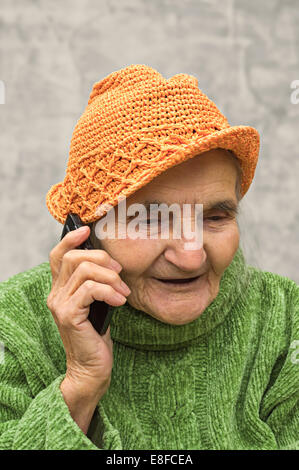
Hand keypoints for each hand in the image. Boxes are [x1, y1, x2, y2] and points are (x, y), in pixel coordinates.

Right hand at [47, 225, 130, 399]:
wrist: (91, 368)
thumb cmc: (96, 335)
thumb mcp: (96, 304)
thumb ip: (95, 283)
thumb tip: (110, 262)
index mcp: (61, 289)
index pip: (58, 255)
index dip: (71, 239)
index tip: (87, 230)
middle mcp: (55, 294)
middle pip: (75, 258)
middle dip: (102, 259)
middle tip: (120, 273)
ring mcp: (60, 304)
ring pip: (85, 271)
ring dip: (111, 278)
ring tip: (123, 292)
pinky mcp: (69, 315)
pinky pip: (91, 290)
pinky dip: (110, 292)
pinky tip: (120, 302)